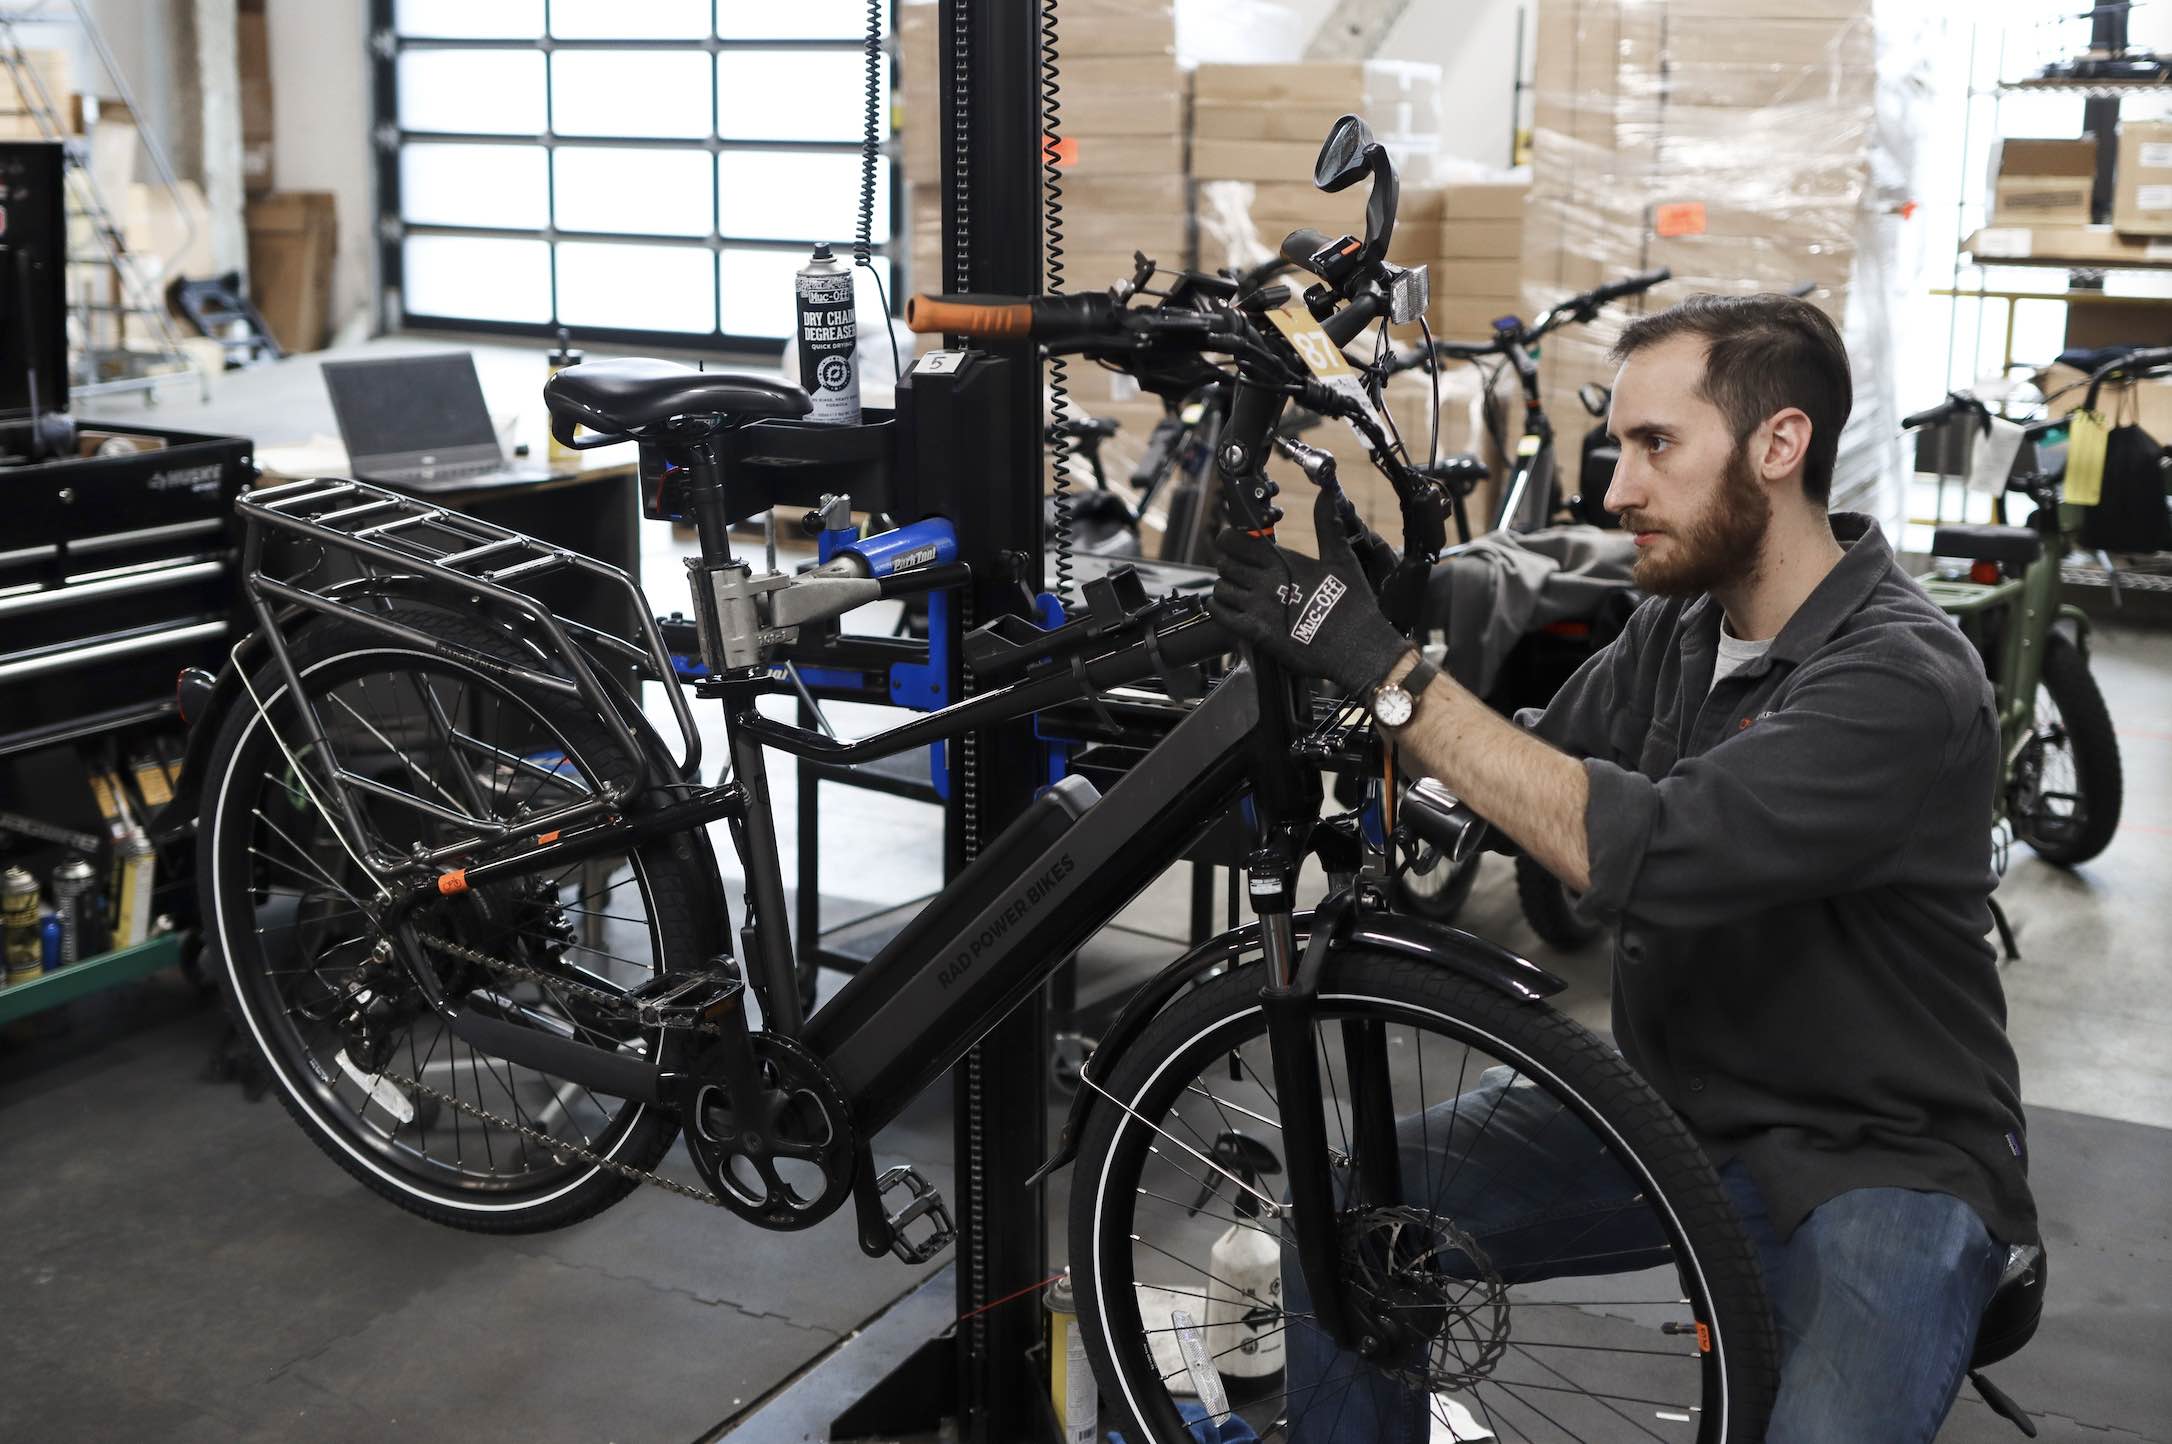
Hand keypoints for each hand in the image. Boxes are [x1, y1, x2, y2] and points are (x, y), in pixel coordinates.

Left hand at [1209, 485, 1410, 694]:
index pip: (1236, 540)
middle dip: (1228, 561)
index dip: (1230, 538)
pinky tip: (1229, 607)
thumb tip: (1326, 492)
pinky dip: (1219, 609)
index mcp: (1284, 562)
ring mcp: (1259, 609)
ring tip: (1238, 588)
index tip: (1236, 540)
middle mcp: (1267, 583)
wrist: (1359, 648)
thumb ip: (1327, 524)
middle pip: (1224, 562)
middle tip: (1238, 565)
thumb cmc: (1352, 604)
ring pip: (1221, 588)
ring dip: (1225, 586)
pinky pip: (1221, 616)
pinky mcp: (1256, 634)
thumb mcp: (1341, 558)